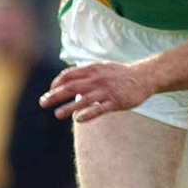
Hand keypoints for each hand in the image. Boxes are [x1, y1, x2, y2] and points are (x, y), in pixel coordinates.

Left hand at [39, 62, 153, 121]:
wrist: (144, 76)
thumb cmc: (120, 74)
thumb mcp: (102, 68)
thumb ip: (87, 75)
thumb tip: (71, 84)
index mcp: (93, 69)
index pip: (69, 75)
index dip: (57, 83)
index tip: (50, 91)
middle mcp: (98, 79)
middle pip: (72, 87)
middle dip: (55, 95)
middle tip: (43, 102)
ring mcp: (107, 91)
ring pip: (84, 100)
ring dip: (69, 107)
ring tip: (57, 114)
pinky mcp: (116, 101)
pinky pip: (100, 109)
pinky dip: (88, 114)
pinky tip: (78, 120)